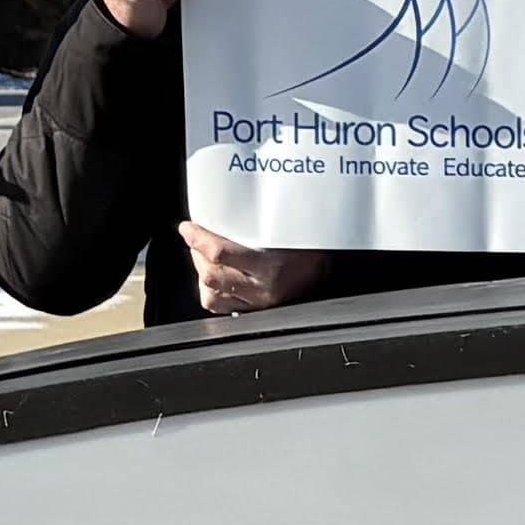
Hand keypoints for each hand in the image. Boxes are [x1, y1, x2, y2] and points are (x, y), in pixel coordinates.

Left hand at [178, 222, 330, 317]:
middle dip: (196, 255)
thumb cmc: (313, 245)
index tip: (188, 228)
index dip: (197, 239)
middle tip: (196, 240)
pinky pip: (224, 308)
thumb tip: (223, 211)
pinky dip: (213, 293)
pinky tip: (215, 280)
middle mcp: (262, 288)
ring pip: (211, 296)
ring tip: (204, 260)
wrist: (337, 272)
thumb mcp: (288, 228)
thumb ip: (256, 224)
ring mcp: (259, 304)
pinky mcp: (259, 312)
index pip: (219, 253)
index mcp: (270, 265)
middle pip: (210, 275)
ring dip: (202, 276)